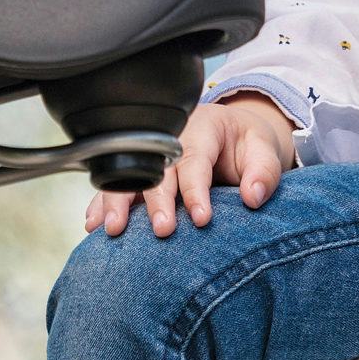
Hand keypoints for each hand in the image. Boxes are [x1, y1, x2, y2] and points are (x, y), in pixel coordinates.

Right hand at [89, 93, 299, 238]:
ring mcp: (150, 156)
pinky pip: (117, 186)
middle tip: (161, 229)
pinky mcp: (139, 171)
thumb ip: (264, 171)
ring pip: (128, 176)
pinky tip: (93, 225)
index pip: (195, 161)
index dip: (196, 190)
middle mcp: (170, 141)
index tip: (202, 219)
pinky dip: (103, 205)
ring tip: (113, 230)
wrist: (231, 133)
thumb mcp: (264, 149)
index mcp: (202, 129)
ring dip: (119, 203)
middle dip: (156, 201)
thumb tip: (253, 197)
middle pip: (157, 170)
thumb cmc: (246, 145)